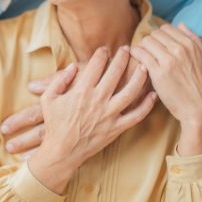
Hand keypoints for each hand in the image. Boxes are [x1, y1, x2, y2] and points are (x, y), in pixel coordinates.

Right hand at [26, 46, 158, 193]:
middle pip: (115, 73)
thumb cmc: (55, 125)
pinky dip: (147, 105)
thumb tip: (72, 67)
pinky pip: (136, 116)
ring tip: (144, 66)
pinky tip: (153, 94)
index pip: (96, 66)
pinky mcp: (116, 128)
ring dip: (139, 77)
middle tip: (127, 49)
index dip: (101, 54)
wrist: (61, 152)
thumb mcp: (49, 99)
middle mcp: (97, 101)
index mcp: (81, 92)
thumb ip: (59, 80)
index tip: (105, 49)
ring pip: (130, 92)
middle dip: (122, 58)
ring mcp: (109, 115)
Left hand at [130, 23, 201, 156]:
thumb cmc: (199, 84)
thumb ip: (193, 38)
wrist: (197, 107)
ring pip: (145, 41)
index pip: (166, 28)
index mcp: (190, 44)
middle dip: (148, 41)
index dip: (158, 36)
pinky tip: (136, 60)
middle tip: (146, 51)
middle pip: (154, 34)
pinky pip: (140, 53)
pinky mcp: (158, 72)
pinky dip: (135, 53)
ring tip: (140, 55)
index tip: (155, 45)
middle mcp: (179, 49)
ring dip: (140, 47)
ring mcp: (168, 60)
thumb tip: (180, 24)